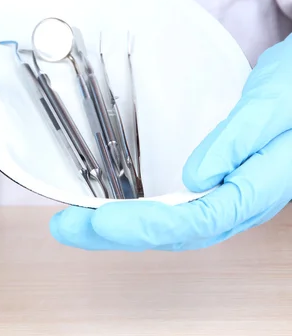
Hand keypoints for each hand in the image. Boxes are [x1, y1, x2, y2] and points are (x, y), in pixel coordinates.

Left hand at [50, 36, 291, 250]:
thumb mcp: (271, 105)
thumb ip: (236, 142)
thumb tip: (194, 178)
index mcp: (258, 185)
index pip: (195, 220)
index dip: (143, 225)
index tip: (98, 219)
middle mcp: (244, 200)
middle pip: (177, 232)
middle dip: (119, 234)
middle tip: (67, 229)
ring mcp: (234, 196)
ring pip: (177, 226)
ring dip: (127, 228)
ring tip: (80, 226)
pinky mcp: (224, 185)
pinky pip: (183, 211)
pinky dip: (145, 215)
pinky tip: (122, 212)